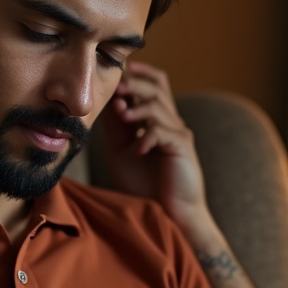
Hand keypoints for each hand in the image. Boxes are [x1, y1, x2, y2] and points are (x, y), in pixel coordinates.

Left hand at [104, 61, 208, 235]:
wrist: (167, 215)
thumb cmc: (144, 186)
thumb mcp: (122, 152)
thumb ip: (115, 129)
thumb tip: (104, 103)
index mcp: (157, 120)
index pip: (154, 84)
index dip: (138, 74)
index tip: (117, 73)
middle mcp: (170, 122)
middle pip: (157, 87)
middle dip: (135, 83)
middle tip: (118, 88)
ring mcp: (178, 134)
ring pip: (158, 106)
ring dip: (137, 108)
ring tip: (122, 114)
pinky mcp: (182, 148)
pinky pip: (163, 131)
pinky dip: (147, 137)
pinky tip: (138, 150)